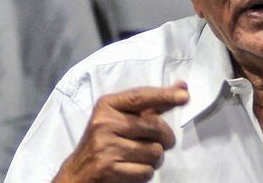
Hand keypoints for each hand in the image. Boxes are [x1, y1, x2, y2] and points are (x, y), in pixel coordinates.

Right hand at [53, 81, 188, 182]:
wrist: (77, 173)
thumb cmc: (106, 141)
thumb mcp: (122, 117)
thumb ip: (152, 104)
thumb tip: (182, 88)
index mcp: (107, 105)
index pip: (141, 96)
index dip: (164, 95)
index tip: (185, 96)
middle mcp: (104, 122)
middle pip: (155, 126)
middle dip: (165, 138)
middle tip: (160, 143)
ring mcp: (105, 146)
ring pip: (154, 151)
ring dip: (155, 159)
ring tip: (141, 157)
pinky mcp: (107, 168)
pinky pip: (145, 171)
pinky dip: (145, 173)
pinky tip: (132, 169)